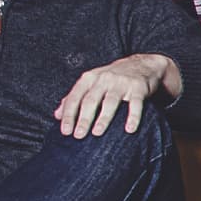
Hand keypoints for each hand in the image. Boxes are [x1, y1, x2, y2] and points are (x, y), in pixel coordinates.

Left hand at [52, 53, 172, 137]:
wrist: (143, 64)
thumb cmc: (113, 78)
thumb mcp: (92, 82)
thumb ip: (75, 97)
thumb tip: (57, 115)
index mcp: (89, 78)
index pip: (75, 97)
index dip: (69, 115)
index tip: (65, 131)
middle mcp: (104, 78)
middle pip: (91, 100)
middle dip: (84, 119)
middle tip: (78, 136)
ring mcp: (121, 82)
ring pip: (110, 102)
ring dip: (103, 118)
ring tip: (97, 133)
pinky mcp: (138, 87)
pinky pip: (135, 104)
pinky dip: (133, 117)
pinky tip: (129, 129)